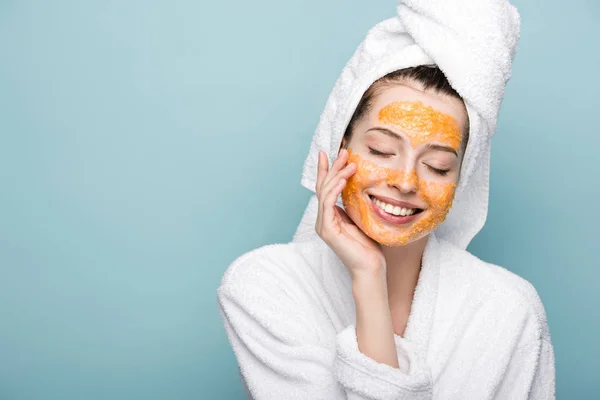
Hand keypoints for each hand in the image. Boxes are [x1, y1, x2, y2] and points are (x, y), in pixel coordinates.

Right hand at [315, 149, 385, 278]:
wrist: (370, 267)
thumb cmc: (369, 245)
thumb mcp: (361, 217)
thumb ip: (353, 204)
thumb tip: (357, 184)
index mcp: (330, 216)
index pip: (325, 188)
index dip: (326, 170)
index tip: (328, 153)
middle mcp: (323, 219)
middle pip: (324, 187)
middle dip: (332, 167)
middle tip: (343, 152)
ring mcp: (323, 225)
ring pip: (325, 192)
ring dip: (337, 175)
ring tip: (349, 164)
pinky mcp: (327, 230)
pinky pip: (327, 204)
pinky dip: (334, 190)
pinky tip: (343, 180)